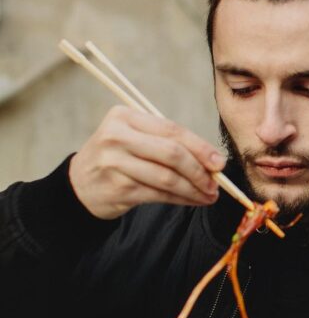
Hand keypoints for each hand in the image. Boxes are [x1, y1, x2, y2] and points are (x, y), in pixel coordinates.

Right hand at [69, 106, 226, 219]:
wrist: (79, 185)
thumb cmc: (119, 157)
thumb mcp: (137, 138)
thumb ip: (170, 143)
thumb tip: (213, 161)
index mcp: (125, 117)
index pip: (172, 130)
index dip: (201, 147)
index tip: (219, 162)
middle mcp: (117, 137)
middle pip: (171, 153)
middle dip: (200, 170)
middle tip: (216, 184)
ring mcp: (114, 163)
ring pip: (167, 177)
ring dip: (193, 189)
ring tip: (208, 196)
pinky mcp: (116, 188)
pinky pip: (158, 194)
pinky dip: (180, 199)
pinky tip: (192, 201)